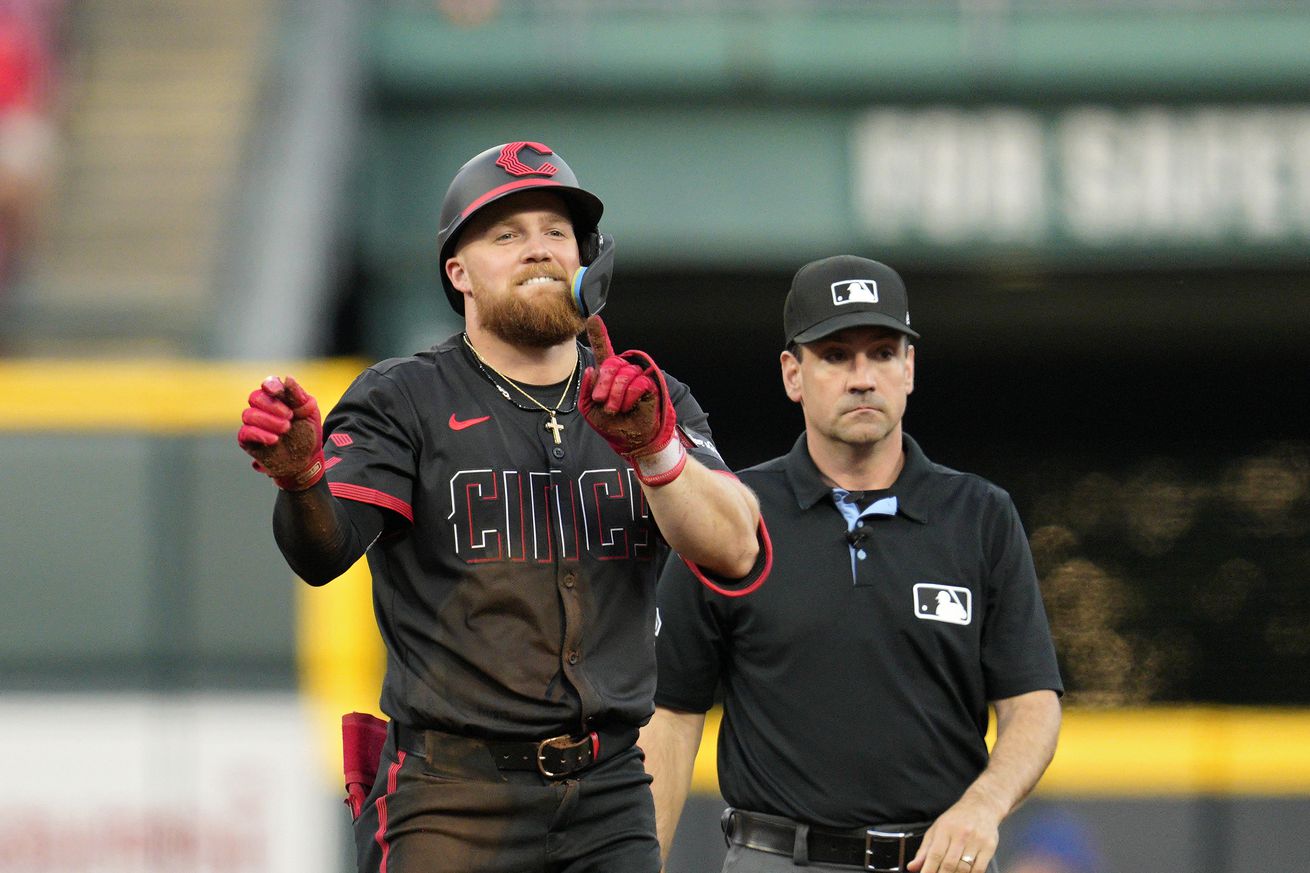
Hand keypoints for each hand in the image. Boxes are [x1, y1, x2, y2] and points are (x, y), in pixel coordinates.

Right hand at [237, 375, 325, 490]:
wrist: (306, 460)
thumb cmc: (307, 434)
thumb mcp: (309, 413)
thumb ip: (298, 396)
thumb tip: (288, 378)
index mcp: (278, 398)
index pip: (268, 384)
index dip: (271, 386)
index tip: (278, 392)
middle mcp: (263, 408)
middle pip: (255, 397)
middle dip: (272, 406)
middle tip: (289, 417)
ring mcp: (254, 424)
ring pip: (249, 414)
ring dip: (269, 421)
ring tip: (286, 429)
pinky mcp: (248, 440)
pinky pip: (245, 432)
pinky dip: (260, 434)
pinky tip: (274, 439)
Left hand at [579, 315, 685, 485]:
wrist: (631, 440)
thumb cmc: (612, 426)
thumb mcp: (590, 410)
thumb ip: (587, 391)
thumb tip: (592, 370)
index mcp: (608, 376)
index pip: (604, 351)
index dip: (599, 334)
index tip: (593, 317)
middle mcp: (623, 373)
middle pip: (611, 363)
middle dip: (603, 384)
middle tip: (603, 401)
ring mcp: (637, 377)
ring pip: (624, 373)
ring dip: (616, 395)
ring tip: (617, 409)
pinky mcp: (650, 385)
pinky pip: (637, 384)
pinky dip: (629, 398)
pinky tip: (629, 406)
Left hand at [907, 794, 1000, 872]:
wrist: (982, 806)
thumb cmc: (957, 819)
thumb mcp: (936, 829)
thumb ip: (924, 850)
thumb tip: (912, 867)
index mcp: (945, 829)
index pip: (935, 854)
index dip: (928, 870)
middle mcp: (961, 834)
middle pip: (949, 864)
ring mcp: (976, 841)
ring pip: (964, 869)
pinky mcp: (989, 847)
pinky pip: (979, 869)